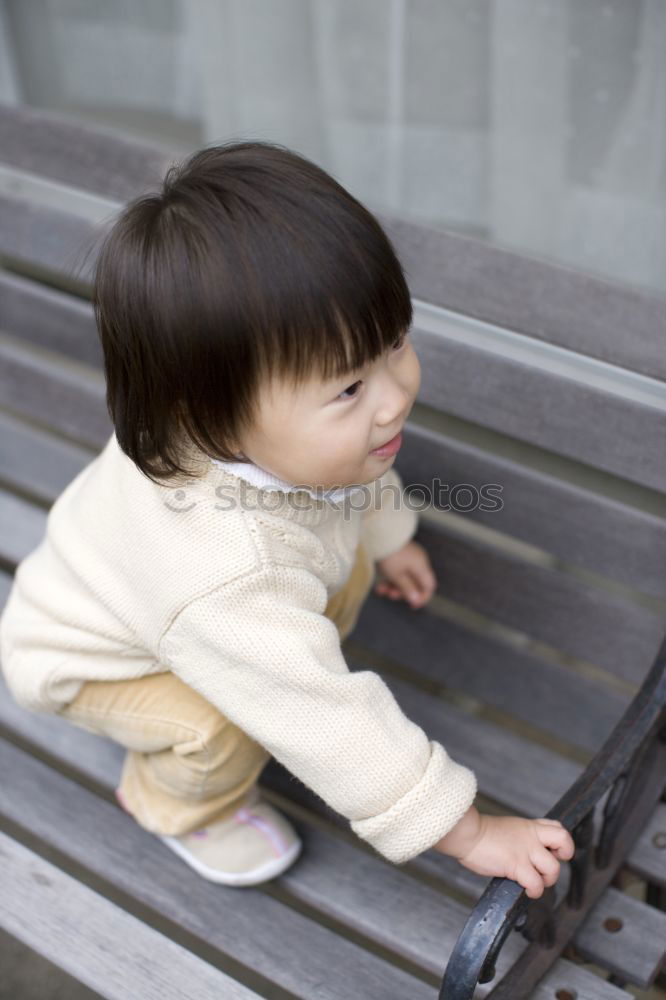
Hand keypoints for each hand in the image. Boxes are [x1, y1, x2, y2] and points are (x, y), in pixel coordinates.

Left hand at [374, 540, 436, 608]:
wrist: (379, 534)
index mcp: (422, 566)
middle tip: (390, 595)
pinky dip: (391, 578)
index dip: (423, 598)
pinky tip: (380, 584)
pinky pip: (399, 570)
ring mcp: (410, 557)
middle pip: (415, 583)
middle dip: (402, 591)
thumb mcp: (397, 576)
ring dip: (394, 586)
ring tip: (381, 590)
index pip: (429, 586)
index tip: (412, 606)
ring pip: (405, 577)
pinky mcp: (401, 554)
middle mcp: (419, 561)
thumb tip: (416, 600)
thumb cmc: (390, 555)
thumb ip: (407, 589)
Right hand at [434, 806, 574, 898]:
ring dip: (546, 880)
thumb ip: (520, 838)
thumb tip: (523, 853)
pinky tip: (526, 891)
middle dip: (565, 855)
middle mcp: (531, 836)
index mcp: (529, 827)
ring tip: (535, 882)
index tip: (553, 851)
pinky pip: (536, 884)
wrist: (466, 833)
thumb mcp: (506, 829)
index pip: (557, 827)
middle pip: (564, 840)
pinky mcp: (517, 865)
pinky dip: (534, 891)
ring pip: (553, 868)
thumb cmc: (478, 834)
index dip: (561, 842)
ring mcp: (525, 851)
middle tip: (550, 865)